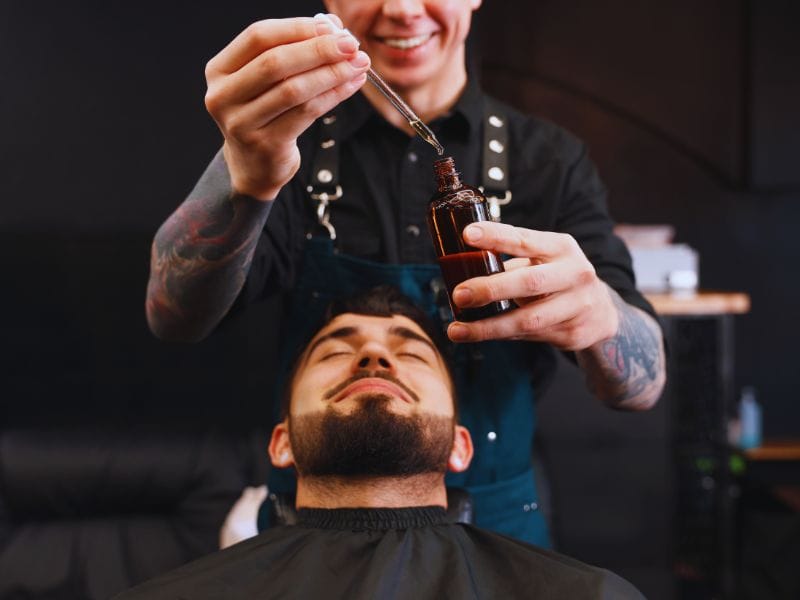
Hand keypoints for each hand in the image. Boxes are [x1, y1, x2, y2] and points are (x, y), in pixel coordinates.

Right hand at [204, 16, 369, 199]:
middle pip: (275, 62)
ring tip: (358, 64)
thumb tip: (332, 27)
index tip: (331, 26)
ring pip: (294, 90)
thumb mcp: (267, 81)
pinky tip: (351, 85)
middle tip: (351, 44)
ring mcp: (241, 123)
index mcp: (219, 70)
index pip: (258, 37)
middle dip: (319, 49)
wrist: (253, 166)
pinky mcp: (266, 144)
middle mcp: (223, 96)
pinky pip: (306, 114)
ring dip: (332, 73)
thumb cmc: (263, 114)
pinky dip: (333, 96)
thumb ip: (292, 50)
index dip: (297, 28)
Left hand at [446, 221, 619, 350]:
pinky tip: (479, 334)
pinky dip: (501, 335)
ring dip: (489, 326)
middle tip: (459, 295)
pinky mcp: (573, 333)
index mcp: (561, 248)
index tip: (467, 235)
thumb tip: (462, 266)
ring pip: (528, 319)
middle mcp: (574, 274)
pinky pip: (529, 336)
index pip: (524, 239)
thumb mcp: (544, 259)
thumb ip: (512, 261)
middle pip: (529, 282)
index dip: (496, 236)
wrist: (600, 312)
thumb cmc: (559, 278)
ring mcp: (577, 306)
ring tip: (458, 330)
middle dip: (491, 289)